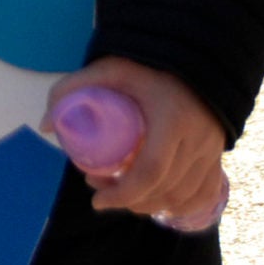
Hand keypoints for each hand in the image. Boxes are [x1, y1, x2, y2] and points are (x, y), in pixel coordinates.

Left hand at [44, 58, 226, 223]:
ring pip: (184, 196)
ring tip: (121, 195)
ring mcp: (212, 150)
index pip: (151, 170)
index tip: (97, 201)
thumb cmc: (146, 65)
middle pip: (166, 188)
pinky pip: (205, 193)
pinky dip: (181, 206)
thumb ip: (71, 88)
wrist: (193, 58)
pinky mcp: (217, 155)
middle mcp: (198, 139)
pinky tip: (157, 205)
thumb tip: (45, 126)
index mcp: (173, 119)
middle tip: (100, 191)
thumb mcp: (108, 70)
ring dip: (151, 205)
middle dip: (130, 200)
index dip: (124, 193)